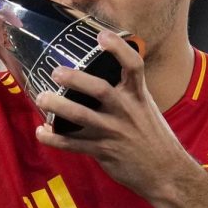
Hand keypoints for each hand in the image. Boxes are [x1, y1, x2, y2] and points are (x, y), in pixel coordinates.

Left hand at [34, 30, 189, 199]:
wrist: (166, 172)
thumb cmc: (152, 135)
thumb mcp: (145, 107)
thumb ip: (125, 91)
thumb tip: (99, 71)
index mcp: (138, 96)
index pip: (134, 66)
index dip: (118, 48)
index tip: (101, 34)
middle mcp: (126, 111)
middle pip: (100, 90)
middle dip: (77, 80)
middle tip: (56, 72)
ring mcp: (113, 131)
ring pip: (82, 117)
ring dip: (59, 107)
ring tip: (42, 97)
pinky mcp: (103, 151)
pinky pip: (73, 145)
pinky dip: (54, 139)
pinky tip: (41, 132)